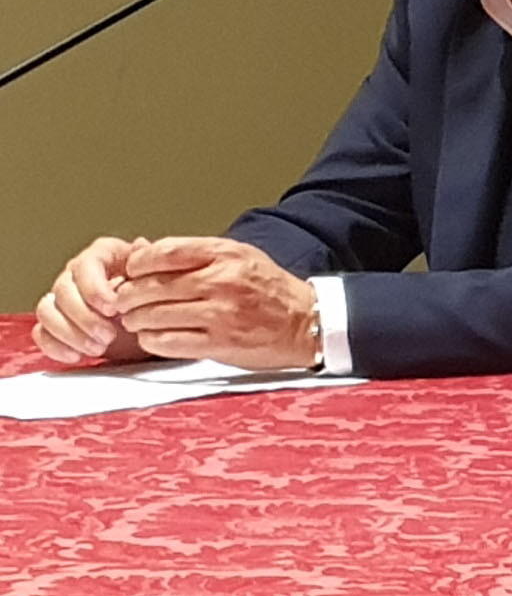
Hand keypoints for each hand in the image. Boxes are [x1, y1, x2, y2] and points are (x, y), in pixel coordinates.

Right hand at [33, 236, 150, 366]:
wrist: (152, 321)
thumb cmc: (154, 294)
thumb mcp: (158, 277)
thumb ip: (148, 263)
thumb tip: (142, 245)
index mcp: (101, 255)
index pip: (86, 266)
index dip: (94, 289)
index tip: (112, 309)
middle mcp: (76, 273)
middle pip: (63, 291)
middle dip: (84, 318)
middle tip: (108, 336)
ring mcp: (62, 299)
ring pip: (47, 312)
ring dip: (70, 333)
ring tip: (98, 348)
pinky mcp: (55, 324)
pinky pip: (41, 333)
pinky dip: (55, 346)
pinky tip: (76, 355)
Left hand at [111, 238, 319, 371]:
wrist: (305, 322)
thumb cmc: (269, 289)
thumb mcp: (240, 257)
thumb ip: (197, 254)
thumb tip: (146, 254)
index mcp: (226, 254)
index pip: (164, 252)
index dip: (137, 264)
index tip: (130, 272)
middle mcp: (222, 281)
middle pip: (152, 287)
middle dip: (128, 296)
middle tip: (123, 302)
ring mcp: (220, 314)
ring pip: (153, 316)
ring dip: (136, 321)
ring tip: (135, 321)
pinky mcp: (219, 343)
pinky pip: (167, 342)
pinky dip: (151, 340)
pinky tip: (153, 337)